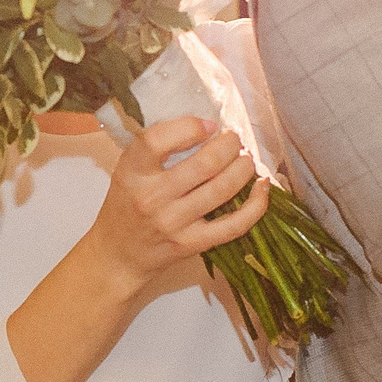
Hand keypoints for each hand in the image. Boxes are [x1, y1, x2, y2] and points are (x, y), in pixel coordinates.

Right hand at [79, 117, 267, 299]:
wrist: (119, 255)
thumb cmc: (126, 206)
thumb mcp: (128, 171)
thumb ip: (157, 149)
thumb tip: (208, 126)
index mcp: (132, 172)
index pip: (157, 140)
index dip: (189, 127)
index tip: (208, 125)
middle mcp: (152, 198)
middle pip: (204, 164)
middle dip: (230, 145)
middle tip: (235, 139)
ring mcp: (173, 223)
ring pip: (223, 189)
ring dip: (244, 168)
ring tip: (246, 158)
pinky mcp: (192, 244)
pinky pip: (234, 224)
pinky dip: (256, 204)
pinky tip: (262, 187)